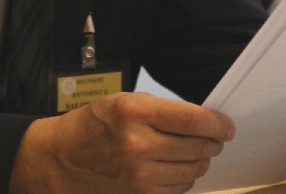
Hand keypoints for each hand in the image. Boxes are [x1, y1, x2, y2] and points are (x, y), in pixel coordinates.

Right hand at [8, 92, 234, 192]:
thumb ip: (163, 109)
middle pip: (198, 148)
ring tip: (193, 150)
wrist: (60, 159)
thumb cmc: (93, 124)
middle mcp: (139, 145)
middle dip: (213, 141)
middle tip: (215, 136)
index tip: (226, 124)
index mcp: (135, 113)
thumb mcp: (125, 100)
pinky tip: (176, 166)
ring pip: (192, 171)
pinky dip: (185, 178)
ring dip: (199, 160)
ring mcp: (139, 176)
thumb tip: (201, 119)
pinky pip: (179, 190)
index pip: (194, 121)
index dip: (217, 123)